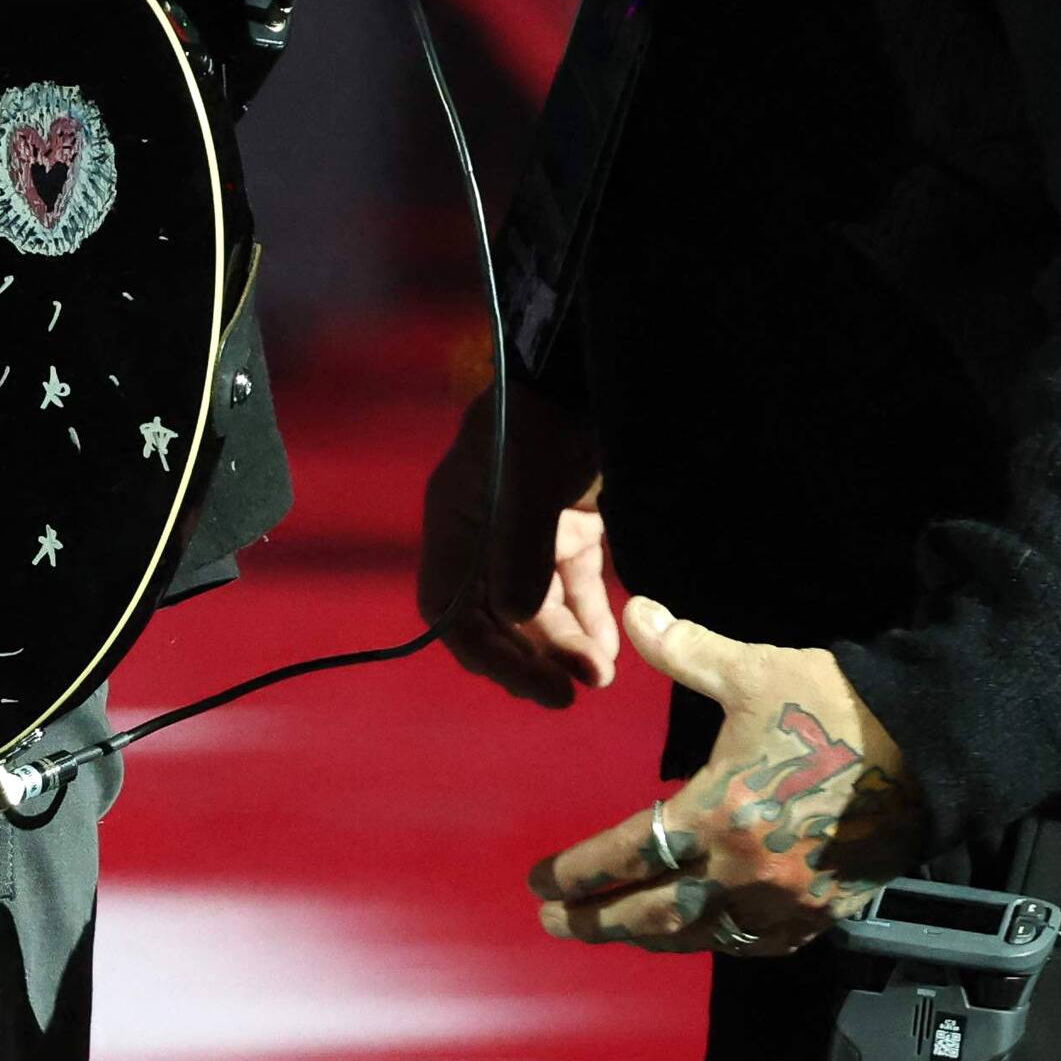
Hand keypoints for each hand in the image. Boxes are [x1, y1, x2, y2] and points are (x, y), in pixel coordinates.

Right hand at [417, 380, 617, 706]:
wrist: (593, 368)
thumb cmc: (549, 418)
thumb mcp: (532, 480)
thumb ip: (521, 549)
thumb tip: (512, 618)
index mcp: (458, 521)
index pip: (451, 609)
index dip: (485, 653)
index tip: (529, 683)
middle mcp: (486, 532)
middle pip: (497, 617)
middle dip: (533, 658)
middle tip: (571, 692)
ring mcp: (529, 528)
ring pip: (538, 607)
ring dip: (564, 646)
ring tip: (599, 676)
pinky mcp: (572, 523)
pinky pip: (573, 586)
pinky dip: (589, 618)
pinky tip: (608, 648)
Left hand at [526, 603, 923, 959]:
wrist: (930, 747)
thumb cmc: (834, 707)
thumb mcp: (752, 671)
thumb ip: (685, 650)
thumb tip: (635, 609)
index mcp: (716, 814)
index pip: (627, 855)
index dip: (578, 872)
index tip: (540, 880)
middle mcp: (743, 872)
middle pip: (653, 913)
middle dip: (598, 920)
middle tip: (555, 922)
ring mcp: (785, 901)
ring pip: (702, 935)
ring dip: (651, 935)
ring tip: (615, 930)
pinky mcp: (822, 912)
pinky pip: (757, 944)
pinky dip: (718, 942)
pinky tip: (701, 934)